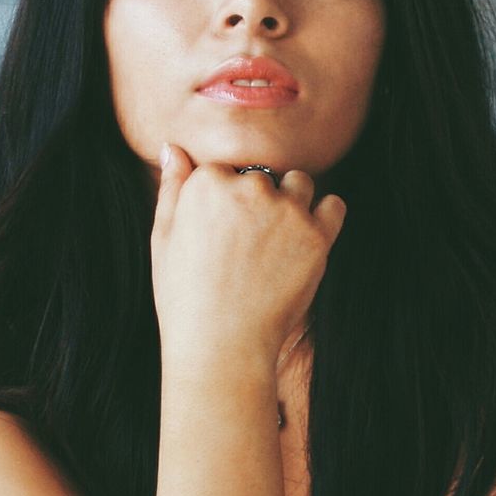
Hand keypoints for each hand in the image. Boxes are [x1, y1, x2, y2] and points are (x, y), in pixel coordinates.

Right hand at [151, 143, 346, 368]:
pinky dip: (324, 217)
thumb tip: (174, 150)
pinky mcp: (318, 235)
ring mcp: (287, 210)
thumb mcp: (162, 239)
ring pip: (299, 184)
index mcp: (208, 182)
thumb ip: (172, 188)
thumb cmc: (184, 297)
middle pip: (262, 176)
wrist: (221, 345)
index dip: (225, 200)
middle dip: (258, 201)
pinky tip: (305, 240)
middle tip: (248, 245)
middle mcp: (250, 187)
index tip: (222, 232)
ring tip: (275, 243)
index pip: (226, 170)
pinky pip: (333, 206)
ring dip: (292, 202)